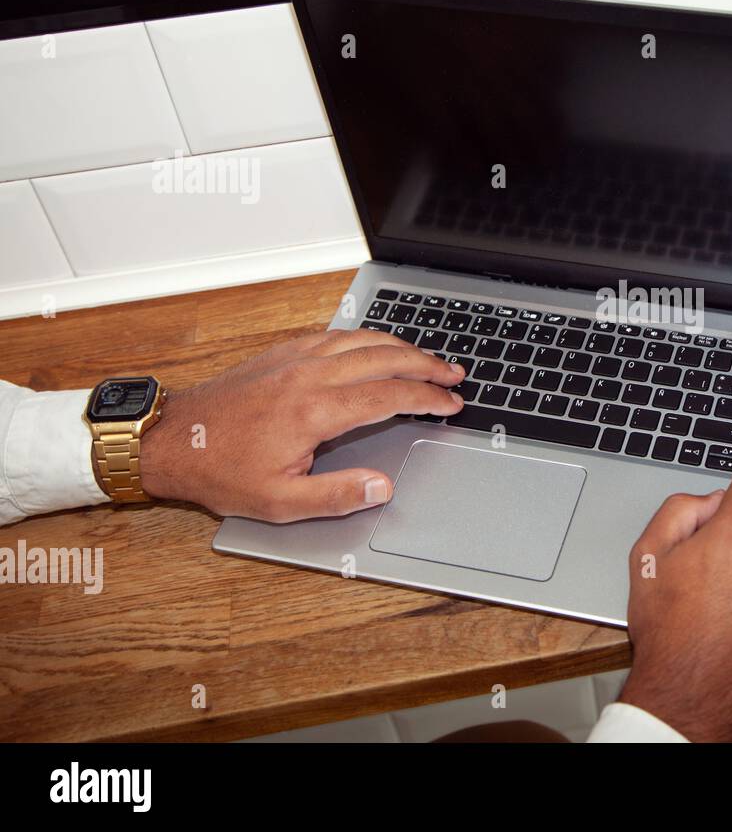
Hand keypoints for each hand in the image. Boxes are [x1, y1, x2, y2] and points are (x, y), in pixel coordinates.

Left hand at [139, 329, 465, 520]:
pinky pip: (336, 334)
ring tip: (428, 358)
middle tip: (454, 375)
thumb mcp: (278, 503)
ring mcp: (295, 359)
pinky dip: (369, 337)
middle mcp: (309, 376)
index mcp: (314, 412)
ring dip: (402, 346)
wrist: (171, 439)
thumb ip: (337, 496)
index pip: (389, 396)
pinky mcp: (282, 353)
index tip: (450, 406)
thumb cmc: (220, 471)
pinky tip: (379, 345)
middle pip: (384, 358)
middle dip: (427, 365)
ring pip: (363, 339)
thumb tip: (381, 487)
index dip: (427, 399)